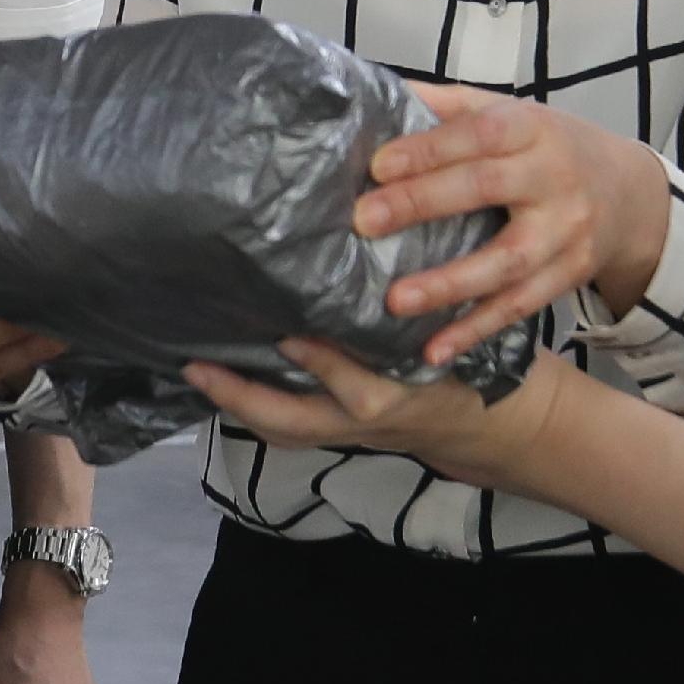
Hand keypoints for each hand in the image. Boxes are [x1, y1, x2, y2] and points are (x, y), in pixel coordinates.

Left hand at [184, 339, 576, 490]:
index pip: (351, 385)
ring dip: (239, 406)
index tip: (284, 333)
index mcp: (394, 394)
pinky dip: (257, 411)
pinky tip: (228, 384)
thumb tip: (372, 250)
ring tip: (199, 372)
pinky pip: (290, 429)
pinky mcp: (340, 432)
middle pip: (291, 421)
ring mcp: (347, 432)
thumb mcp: (453, 331)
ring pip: (282, 430)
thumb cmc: (467, 365)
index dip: (316, 362)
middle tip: (198, 367)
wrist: (486, 425)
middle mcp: (363, 419)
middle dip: (242, 397)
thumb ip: (414, 305)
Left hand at [354, 85, 672, 367]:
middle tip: (365, 221)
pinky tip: (435, 349)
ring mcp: (565, 233)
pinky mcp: (568, 276)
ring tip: (396, 300)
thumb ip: (452, 108)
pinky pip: (518, 307)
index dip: (429, 149)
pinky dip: (476, 330)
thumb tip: (380, 96)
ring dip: (449, 284)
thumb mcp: (511, 114)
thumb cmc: (549, 147)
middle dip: (422, 203)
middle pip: (485, 189)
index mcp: (532, 129)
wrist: (630, 193)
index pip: (479, 134)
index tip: (378, 167)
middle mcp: (553, 178)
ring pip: (505, 261)